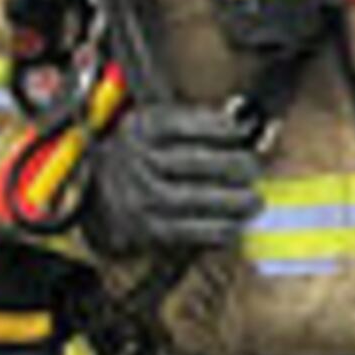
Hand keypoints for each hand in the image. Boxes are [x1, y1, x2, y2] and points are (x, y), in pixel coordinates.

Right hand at [86, 101, 259, 253]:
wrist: (100, 191)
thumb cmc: (145, 154)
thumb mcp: (157, 125)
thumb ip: (193, 123)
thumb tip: (243, 130)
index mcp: (139, 129)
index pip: (176, 125)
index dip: (212, 128)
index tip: (240, 131)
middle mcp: (133, 160)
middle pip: (186, 162)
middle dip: (228, 165)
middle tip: (254, 169)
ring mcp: (136, 195)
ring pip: (185, 198)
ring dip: (226, 201)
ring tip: (253, 201)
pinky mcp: (143, 228)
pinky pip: (182, 231)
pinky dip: (213, 230)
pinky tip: (235, 226)